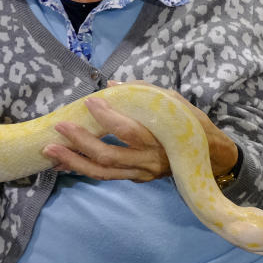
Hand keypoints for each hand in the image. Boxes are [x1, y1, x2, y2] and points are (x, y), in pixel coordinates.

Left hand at [42, 82, 237, 181]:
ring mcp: (141, 172)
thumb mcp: (175, 104)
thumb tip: (114, 83)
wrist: (212, 158)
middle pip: (109, 155)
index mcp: (160, 139)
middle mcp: (149, 160)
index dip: (107, 117)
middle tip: (59, 126)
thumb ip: (146, 93)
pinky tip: (62, 162)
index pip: (129, 130)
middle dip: (80, 141)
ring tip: (50, 150)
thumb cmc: (191, 125)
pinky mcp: (136, 179)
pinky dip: (82, 169)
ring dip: (73, 161)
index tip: (89, 101)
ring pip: (102, 171)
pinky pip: (105, 176)